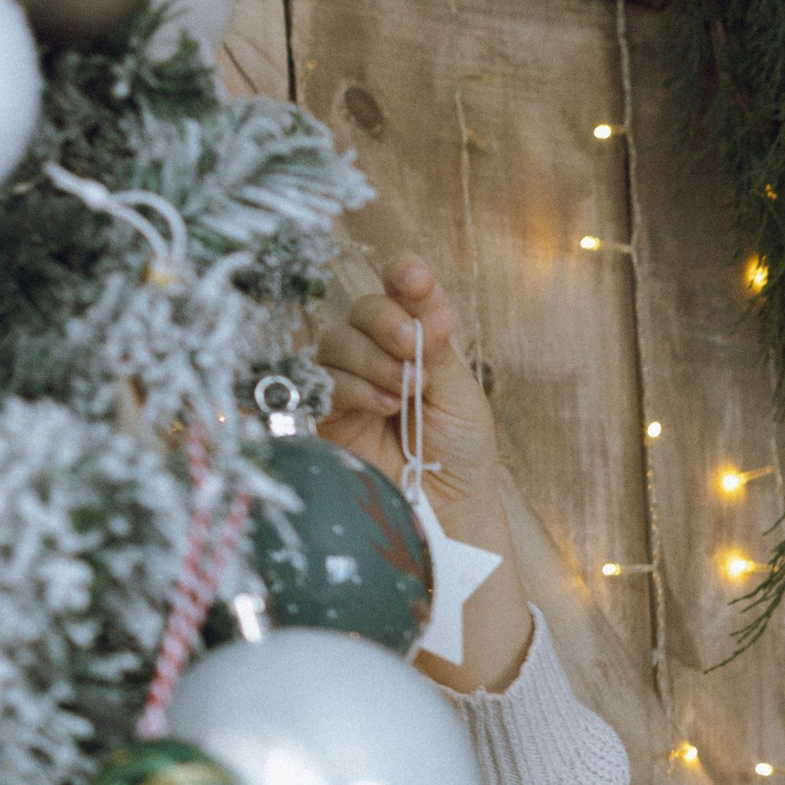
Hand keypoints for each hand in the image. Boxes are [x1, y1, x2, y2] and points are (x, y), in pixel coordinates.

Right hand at [316, 254, 502, 517]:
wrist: (448, 510)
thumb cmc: (460, 451)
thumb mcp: (459, 391)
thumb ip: (436, 345)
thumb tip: (425, 300)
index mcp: (417, 338)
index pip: (401, 290)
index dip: (404, 275)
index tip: (415, 279)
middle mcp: (378, 352)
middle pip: (363, 309)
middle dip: (388, 321)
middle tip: (413, 348)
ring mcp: (349, 381)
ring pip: (338, 340)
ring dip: (374, 359)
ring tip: (406, 392)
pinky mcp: (326, 414)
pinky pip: (324, 381)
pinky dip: (355, 386)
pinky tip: (384, 405)